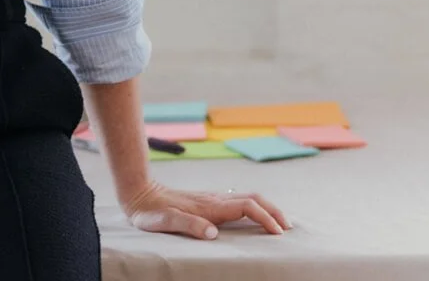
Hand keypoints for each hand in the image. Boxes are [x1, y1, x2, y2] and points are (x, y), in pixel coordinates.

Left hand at [121, 181, 289, 239]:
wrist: (140, 195)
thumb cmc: (151, 212)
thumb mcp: (164, 221)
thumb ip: (187, 225)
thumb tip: (213, 234)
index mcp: (210, 206)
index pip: (247, 207)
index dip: (265, 218)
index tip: (277, 233)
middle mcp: (215, 199)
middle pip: (254, 198)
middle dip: (274, 211)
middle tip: (288, 229)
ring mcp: (213, 198)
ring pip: (248, 198)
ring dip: (267, 208)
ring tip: (280, 224)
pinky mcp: (209, 201)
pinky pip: (239, 202)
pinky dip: (256, 208)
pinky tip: (257, 218)